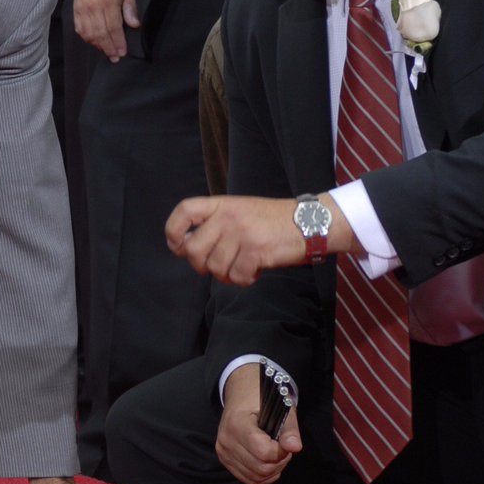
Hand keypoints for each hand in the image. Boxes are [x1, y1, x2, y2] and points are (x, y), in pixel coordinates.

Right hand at [73, 0, 138, 59]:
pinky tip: (94, 43)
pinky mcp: (76, 9)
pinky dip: (86, 38)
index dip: (118, 42)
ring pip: (89, 33)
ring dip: (98, 46)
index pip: (113, 27)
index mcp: (108, 1)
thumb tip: (134, 25)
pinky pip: (79, 28)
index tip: (122, 52)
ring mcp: (83, 9)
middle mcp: (93, 6)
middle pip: (101, 34)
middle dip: (109, 48)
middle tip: (115, 57)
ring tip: (107, 52)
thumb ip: (130, 7)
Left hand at [170, 194, 344, 284]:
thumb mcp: (240, 210)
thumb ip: (215, 224)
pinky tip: (255, 271)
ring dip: (227, 275)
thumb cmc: (272, 220)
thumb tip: (188, 249)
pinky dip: (244, 280)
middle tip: (218, 266)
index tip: (179, 246)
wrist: (309, 222)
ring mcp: (242, 233)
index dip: (174, 231)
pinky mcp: (256, 250)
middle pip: (194, 250)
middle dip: (202, 266)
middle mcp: (228, 216)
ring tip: (242, 267)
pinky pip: (237, 276)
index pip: (184, 211)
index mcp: (221, 204)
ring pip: (215, 267)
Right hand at [216, 365, 301, 483]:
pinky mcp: (224, 459)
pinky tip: (267, 463)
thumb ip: (289, 430)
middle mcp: (226, 440)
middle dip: (279, 463)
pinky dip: (262, 476)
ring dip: (272, 471)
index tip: (285, 441)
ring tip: (275, 455)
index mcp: (237, 424)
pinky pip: (247, 479)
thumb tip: (295, 448)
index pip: (264, 453)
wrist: (240, 394)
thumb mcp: (280, 409)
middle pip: (261, 468)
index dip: (282, 452)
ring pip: (255, 478)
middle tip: (283, 449)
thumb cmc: (261, 400)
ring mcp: (223, 452)